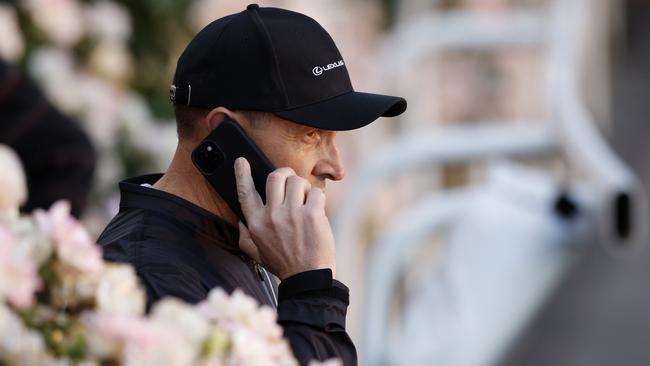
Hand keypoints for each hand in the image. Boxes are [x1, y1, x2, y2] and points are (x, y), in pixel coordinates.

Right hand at [235, 157, 335, 279]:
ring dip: (303, 187)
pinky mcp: (311, 215)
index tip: (242, 161)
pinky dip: (318, 198)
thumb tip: (240, 220)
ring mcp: (291, 215)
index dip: (242, 175)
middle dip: (285, 174)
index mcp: (256, 224)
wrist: (307, 278)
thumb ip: (245, 236)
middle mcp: (271, 217)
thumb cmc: (284, 264)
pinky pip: (315, 192)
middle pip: (275, 177)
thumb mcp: (256, 253)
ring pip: (297, 181)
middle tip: (292, 181)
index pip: (245, 193)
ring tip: (306, 200)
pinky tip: (317, 210)